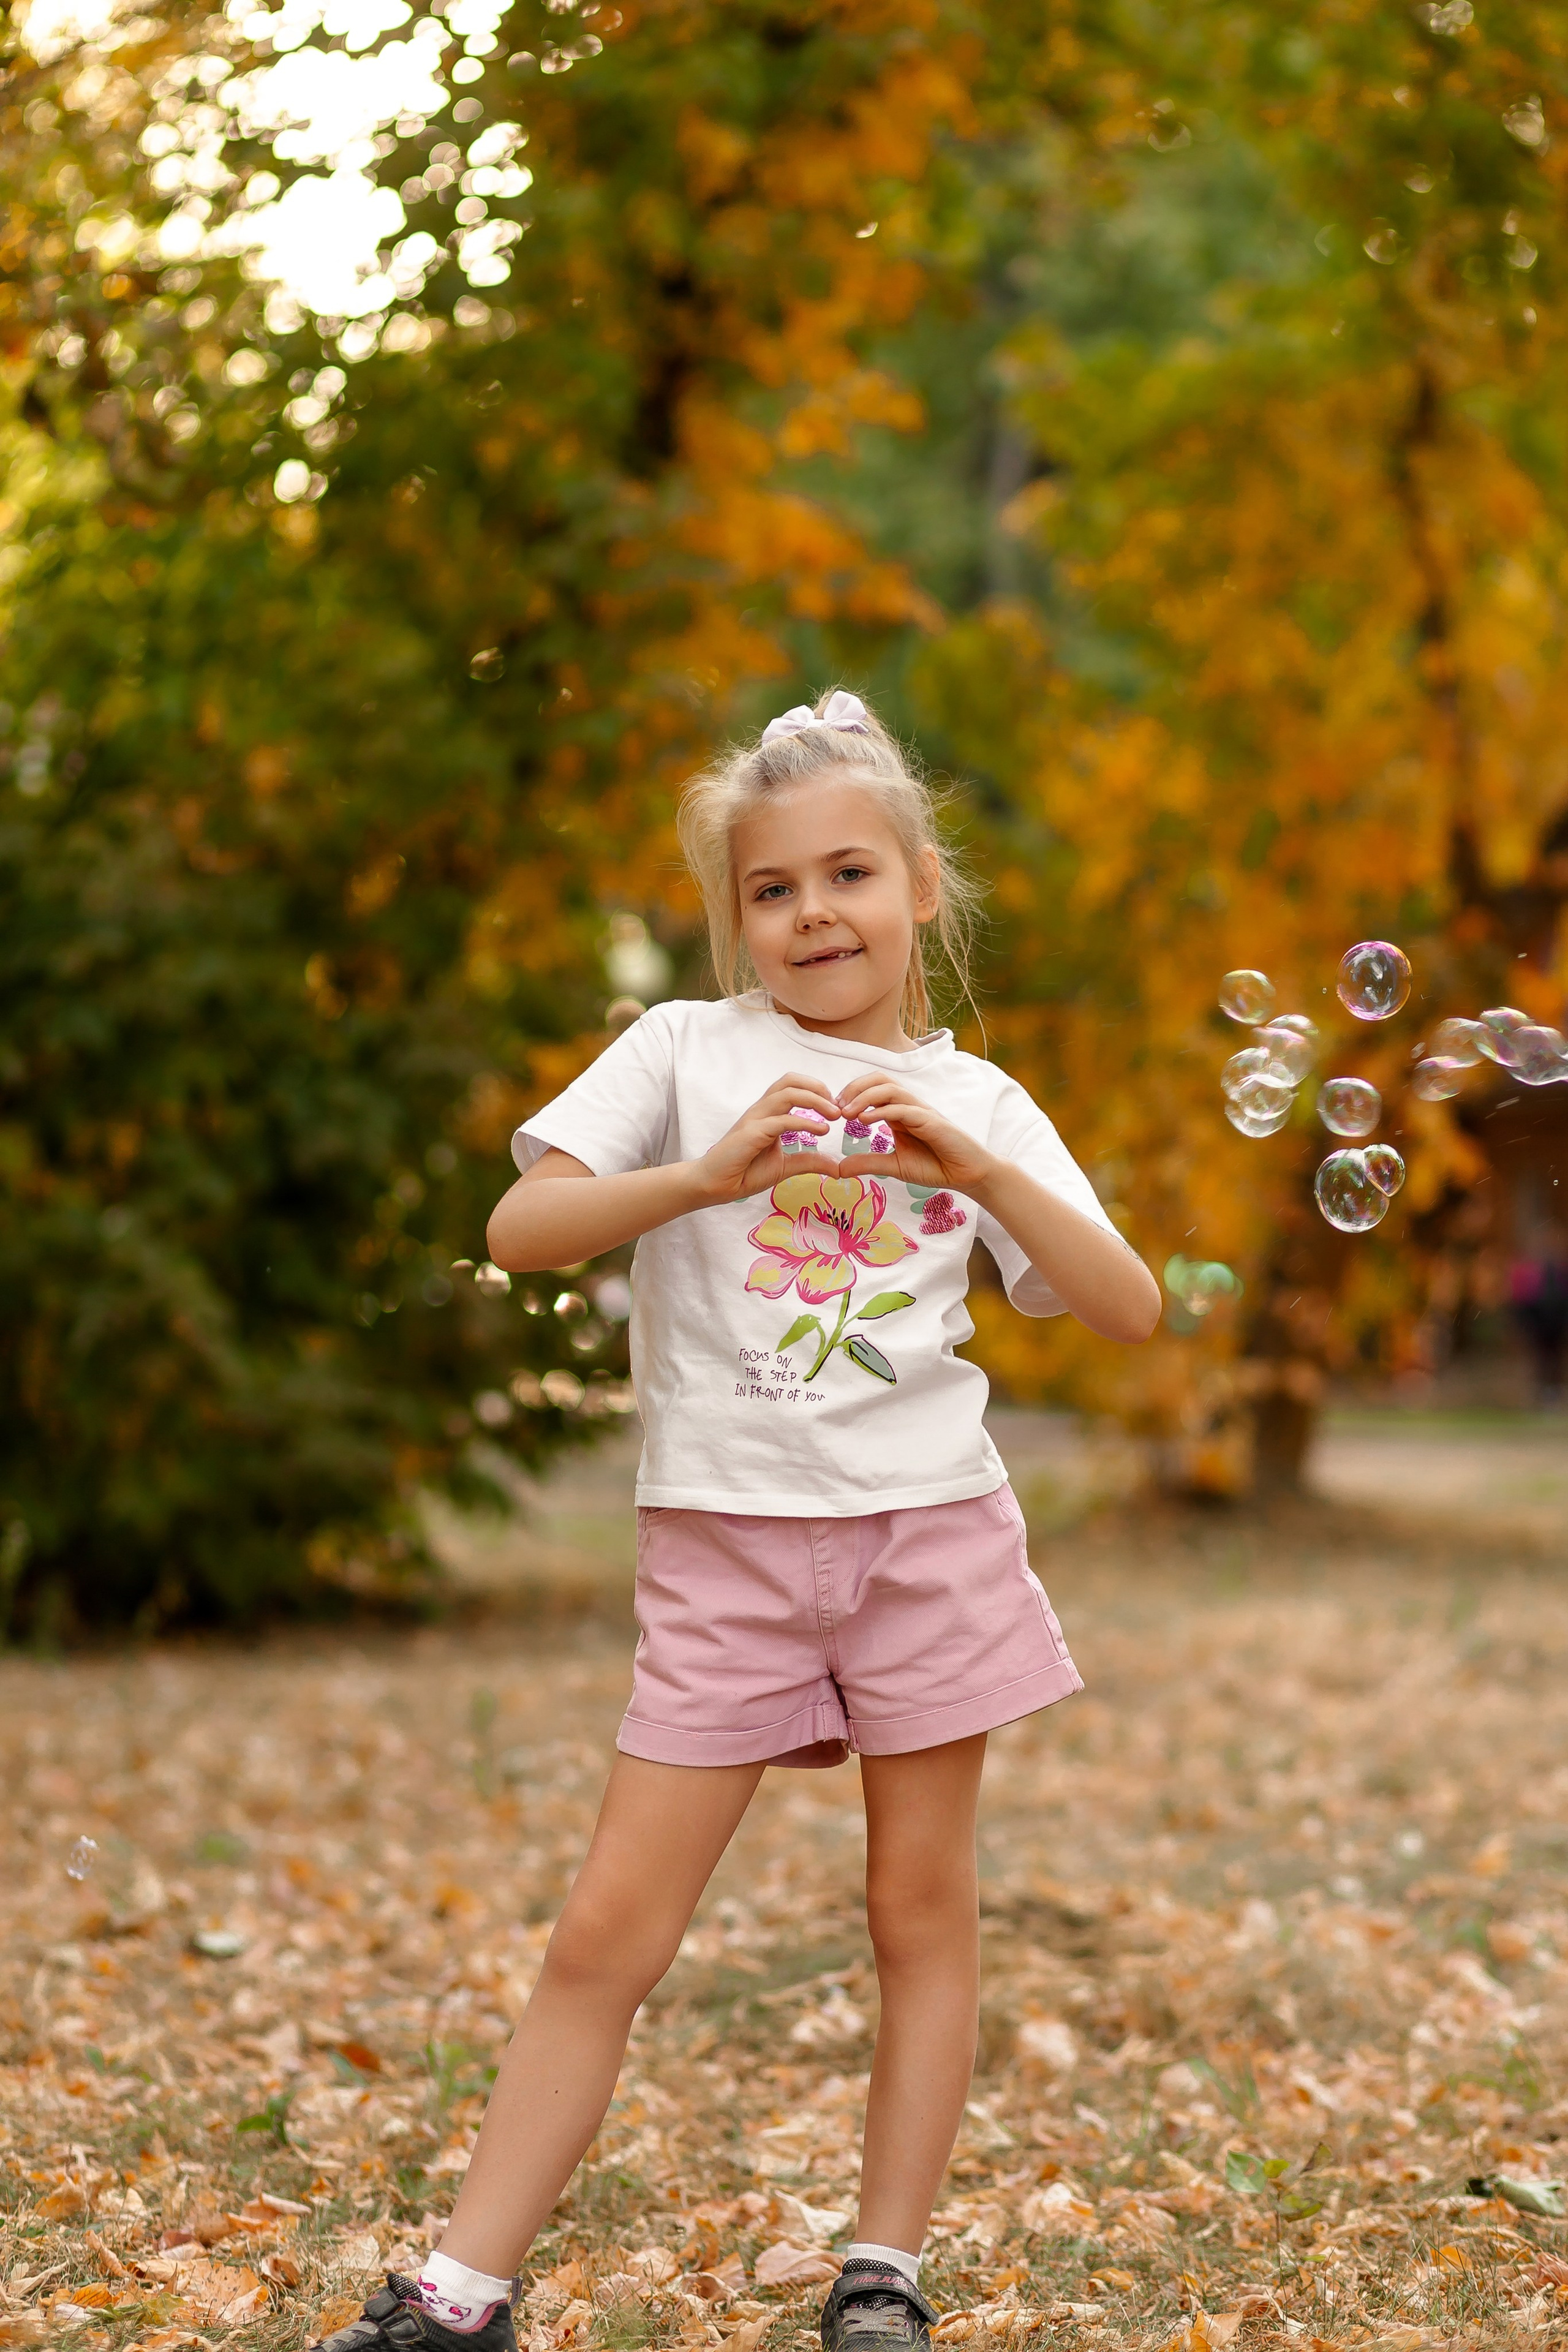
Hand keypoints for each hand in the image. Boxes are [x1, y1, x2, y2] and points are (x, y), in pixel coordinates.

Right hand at [693, 1074, 843, 1202]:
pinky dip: (805, 1122)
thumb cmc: (744, 1172)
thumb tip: (837, 1167)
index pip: (793, 1085)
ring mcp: (755, 1119)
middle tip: (838, 1108)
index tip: (835, 1109)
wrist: (715, 1185)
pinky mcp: (751, 1133)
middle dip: (818, 1088)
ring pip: (786, 1093)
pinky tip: (821, 1131)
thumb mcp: (785, 1167)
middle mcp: (761, 1110)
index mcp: (768, 1113)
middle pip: (790, 1080)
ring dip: (815, 1100)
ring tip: (834, 1116)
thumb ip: (810, 1162)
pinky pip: (781, 1120)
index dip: (817, 1090)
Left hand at [832, 1073, 998, 1196]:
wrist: (967, 1175)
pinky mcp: (932, 1122)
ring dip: (865, 1097)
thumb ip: (868, 1163)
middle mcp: (909, 1106)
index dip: (851, 1094)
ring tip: (847, 1113)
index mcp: (899, 1112)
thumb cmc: (935, 1166)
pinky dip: (883, 1111)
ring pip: (891, 1088)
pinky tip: (865, 1121)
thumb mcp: (894, 1166)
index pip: (873, 1089)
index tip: (832, 1111)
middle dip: (854, 1088)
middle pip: (880, 1079)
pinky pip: (904, 1108)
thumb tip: (839, 1168)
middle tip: (835, 1107)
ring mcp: (921, 1111)